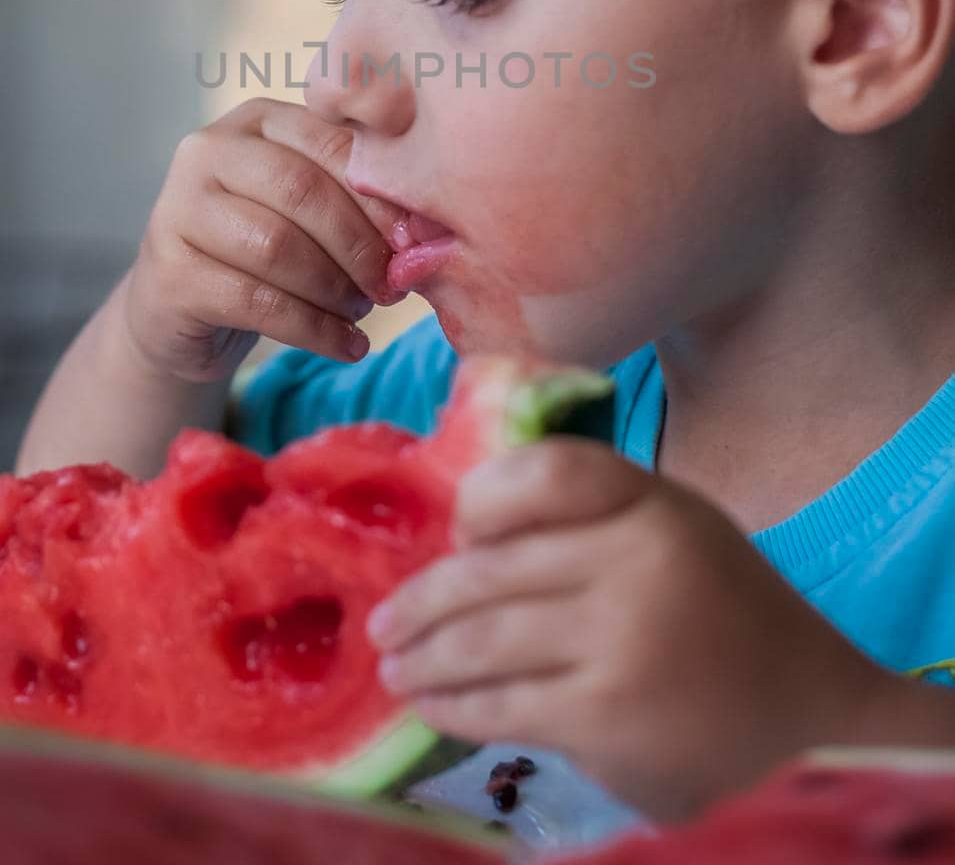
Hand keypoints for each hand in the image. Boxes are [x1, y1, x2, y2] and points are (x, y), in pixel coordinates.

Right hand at [121, 98, 406, 382]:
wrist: (180, 304)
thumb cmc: (263, 245)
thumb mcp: (306, 207)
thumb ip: (353, 196)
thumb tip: (420, 232)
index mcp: (255, 120)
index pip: (331, 145)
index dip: (380, 198)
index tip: (415, 242)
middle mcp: (207, 151)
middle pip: (302, 191)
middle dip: (358, 245)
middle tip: (391, 286)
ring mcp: (178, 209)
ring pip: (277, 247)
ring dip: (336, 289)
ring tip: (363, 313)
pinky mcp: (169, 273)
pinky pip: (256, 302)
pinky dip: (315, 329)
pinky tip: (346, 346)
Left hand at [367, 439, 899, 820]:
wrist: (808, 705)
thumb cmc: (721, 605)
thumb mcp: (669, 525)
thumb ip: (586, 516)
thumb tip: (460, 534)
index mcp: (647, 500)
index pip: (541, 473)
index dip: (481, 499)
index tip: (455, 533)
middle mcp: (633, 560)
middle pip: (490, 568)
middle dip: (422, 601)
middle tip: (382, 621)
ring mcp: (619, 641)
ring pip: (484, 641)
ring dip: (424, 657)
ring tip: (395, 666)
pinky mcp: (607, 717)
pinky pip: (504, 704)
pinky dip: (454, 706)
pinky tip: (431, 706)